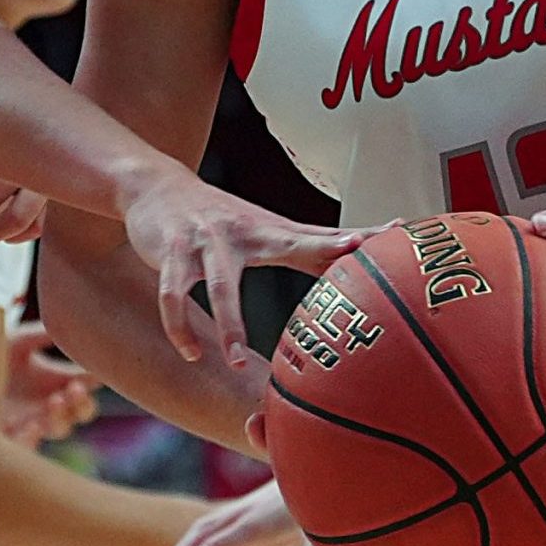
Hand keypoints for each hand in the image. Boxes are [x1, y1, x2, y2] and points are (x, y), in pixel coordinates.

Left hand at [0, 326, 98, 446]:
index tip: (92, 373)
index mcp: (56, 381)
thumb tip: (70, 324)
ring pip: (59, 429)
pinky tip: (32, 427)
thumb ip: (42, 335)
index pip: (86, 384)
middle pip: (82, 412)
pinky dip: (33, 439)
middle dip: (83, 403)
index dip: (94, 380)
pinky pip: (28, 446)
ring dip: (61, 417)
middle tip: (74, 390)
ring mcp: (32, 423)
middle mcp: (49, 405)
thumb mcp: (18, 342)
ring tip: (53, 402)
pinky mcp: (10, 439)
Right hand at [119, 168, 368, 367]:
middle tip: (349, 250)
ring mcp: (206, 240)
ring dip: (229, 325)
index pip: (319, 234)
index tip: (389, 233)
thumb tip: (356, 255)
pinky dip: (180, 326)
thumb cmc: (221, 217)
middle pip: (288, 242)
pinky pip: (174, 295)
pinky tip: (190, 351)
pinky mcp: (172, 253)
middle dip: (319, 249)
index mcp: (270, 230)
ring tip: (237, 360)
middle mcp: (244, 231)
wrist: (156, 185)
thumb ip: (307, 245)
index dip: (351, 238)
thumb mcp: (264, 227)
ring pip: (222, 286)